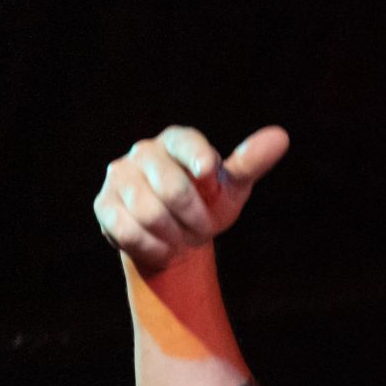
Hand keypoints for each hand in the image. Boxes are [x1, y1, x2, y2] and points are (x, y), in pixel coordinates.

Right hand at [94, 124, 288, 273]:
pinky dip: (154, 248)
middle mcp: (144, 153)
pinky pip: (130, 232)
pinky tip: (160, 246)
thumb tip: (281, 137)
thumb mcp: (232, 186)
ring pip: (150, 214)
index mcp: (176, 142)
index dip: (197, 156)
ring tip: (179, 236)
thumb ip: (251, 162)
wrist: (176, 237)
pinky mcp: (104, 204)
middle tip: (200, 228)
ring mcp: (119, 177)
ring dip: (175, 236)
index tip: (208, 172)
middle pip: (172, 188)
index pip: (184, 141)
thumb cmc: (207, 204)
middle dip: (195, 219)